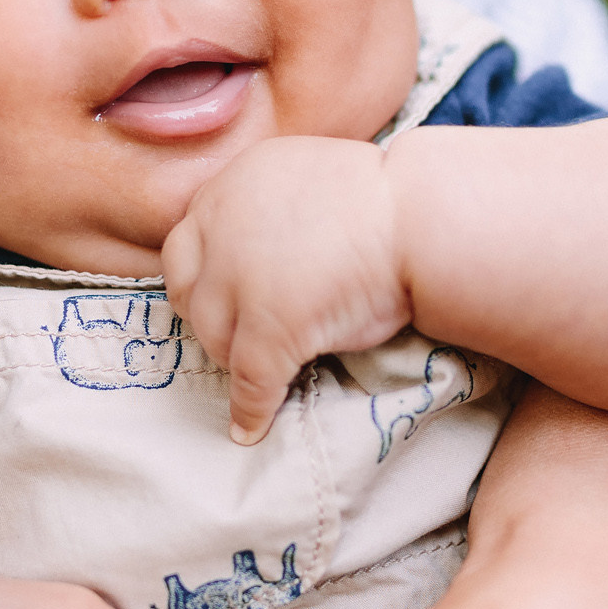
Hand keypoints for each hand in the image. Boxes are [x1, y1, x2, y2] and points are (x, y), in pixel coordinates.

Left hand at [163, 135, 412, 444]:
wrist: (423, 218)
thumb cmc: (386, 202)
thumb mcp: (303, 181)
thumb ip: (267, 209)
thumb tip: (258, 250)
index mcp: (234, 184)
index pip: (184, 246)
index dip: (200, 281)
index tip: (223, 302)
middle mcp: (224, 226)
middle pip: (187, 293)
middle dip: (211, 321)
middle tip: (244, 339)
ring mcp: (242, 279)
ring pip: (215, 338)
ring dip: (234, 361)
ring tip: (262, 376)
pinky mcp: (271, 326)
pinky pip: (250, 380)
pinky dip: (249, 409)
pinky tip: (252, 427)